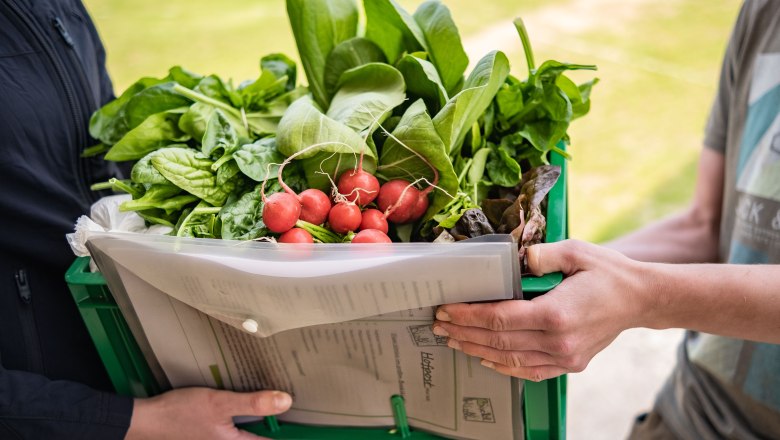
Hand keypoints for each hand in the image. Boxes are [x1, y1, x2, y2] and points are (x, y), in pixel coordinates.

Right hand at [126, 387, 292, 439]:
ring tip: (273, 408)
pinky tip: (246, 410)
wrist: (144, 423)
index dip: (289, 434)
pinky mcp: (209, 438)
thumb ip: (252, 403)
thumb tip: (286, 401)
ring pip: (246, 437)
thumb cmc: (179, 413)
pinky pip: (236, 434)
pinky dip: (245, 424)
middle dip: (272, 427)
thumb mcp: (219, 403)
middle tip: (287, 409)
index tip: (308, 430)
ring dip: (258, 425)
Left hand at [433, 240, 651, 380]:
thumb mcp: (576, 251)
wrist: (640, 299)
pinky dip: (503, 366)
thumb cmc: (607, 272)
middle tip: (439, 325)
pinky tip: (484, 357)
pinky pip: (528, 370)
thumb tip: (516, 257)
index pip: (499, 318)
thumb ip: (543, 253)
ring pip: (509, 358)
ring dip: (477, 349)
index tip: (445, 309)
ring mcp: (565, 357)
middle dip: (464, 332)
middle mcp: (558, 341)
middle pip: (498, 341)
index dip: (467, 315)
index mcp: (556, 313)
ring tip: (453, 340)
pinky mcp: (569, 363)